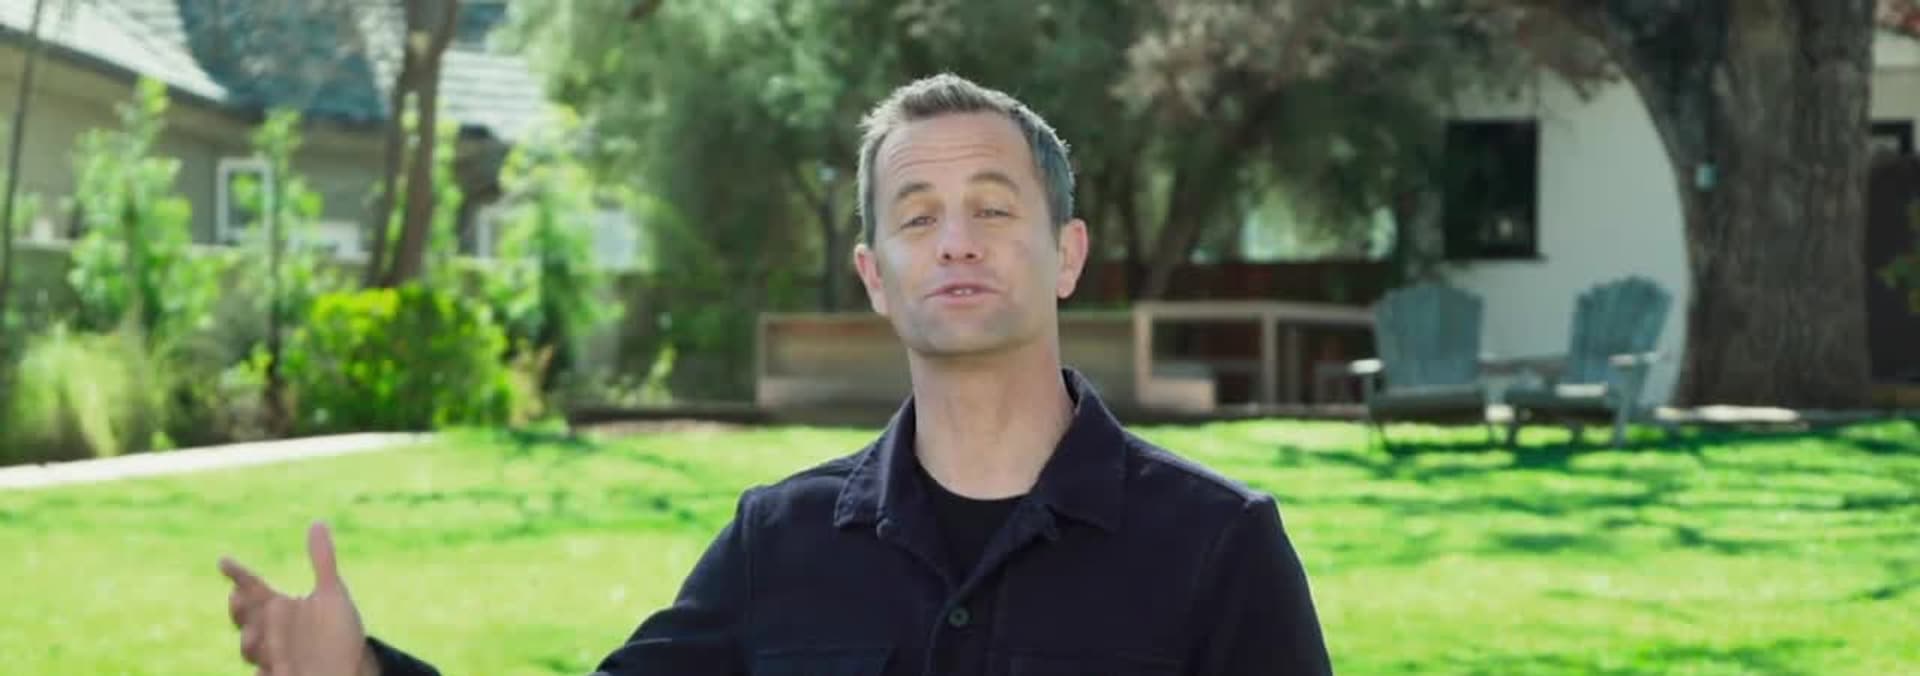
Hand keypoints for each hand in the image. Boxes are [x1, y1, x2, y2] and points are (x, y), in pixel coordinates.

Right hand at [220, 521, 378, 675]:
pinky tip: (274, 670)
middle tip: (241, 596)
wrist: (347, 670)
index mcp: (278, 607)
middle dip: (240, 609)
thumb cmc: (336, 633)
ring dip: (252, 642)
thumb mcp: (333, 595)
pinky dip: (266, 674)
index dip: (237, 574)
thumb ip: (323, 561)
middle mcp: (269, 631)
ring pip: (250, 649)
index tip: (225, 561)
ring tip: (262, 636)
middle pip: (244, 617)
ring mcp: (272, 657)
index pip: (251, 587)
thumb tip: (318, 522)